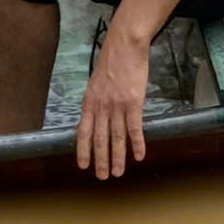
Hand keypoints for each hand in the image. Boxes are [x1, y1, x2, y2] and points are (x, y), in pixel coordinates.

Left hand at [76, 22, 151, 179]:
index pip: (83, 132)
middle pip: (100, 139)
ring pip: (116, 138)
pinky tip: (139, 156)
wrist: (124, 46)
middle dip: (100, 161)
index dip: (83, 150)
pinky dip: (137, 143)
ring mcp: (116, 106)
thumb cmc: (112, 63)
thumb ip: (95, 102)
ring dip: (118, 157)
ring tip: (118, 173)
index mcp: (89, 102)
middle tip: (103, 177)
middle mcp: (101, 107)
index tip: (83, 166)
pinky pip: (134, 128)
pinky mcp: (133, 103)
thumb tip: (95, 118)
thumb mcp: (95, 83)